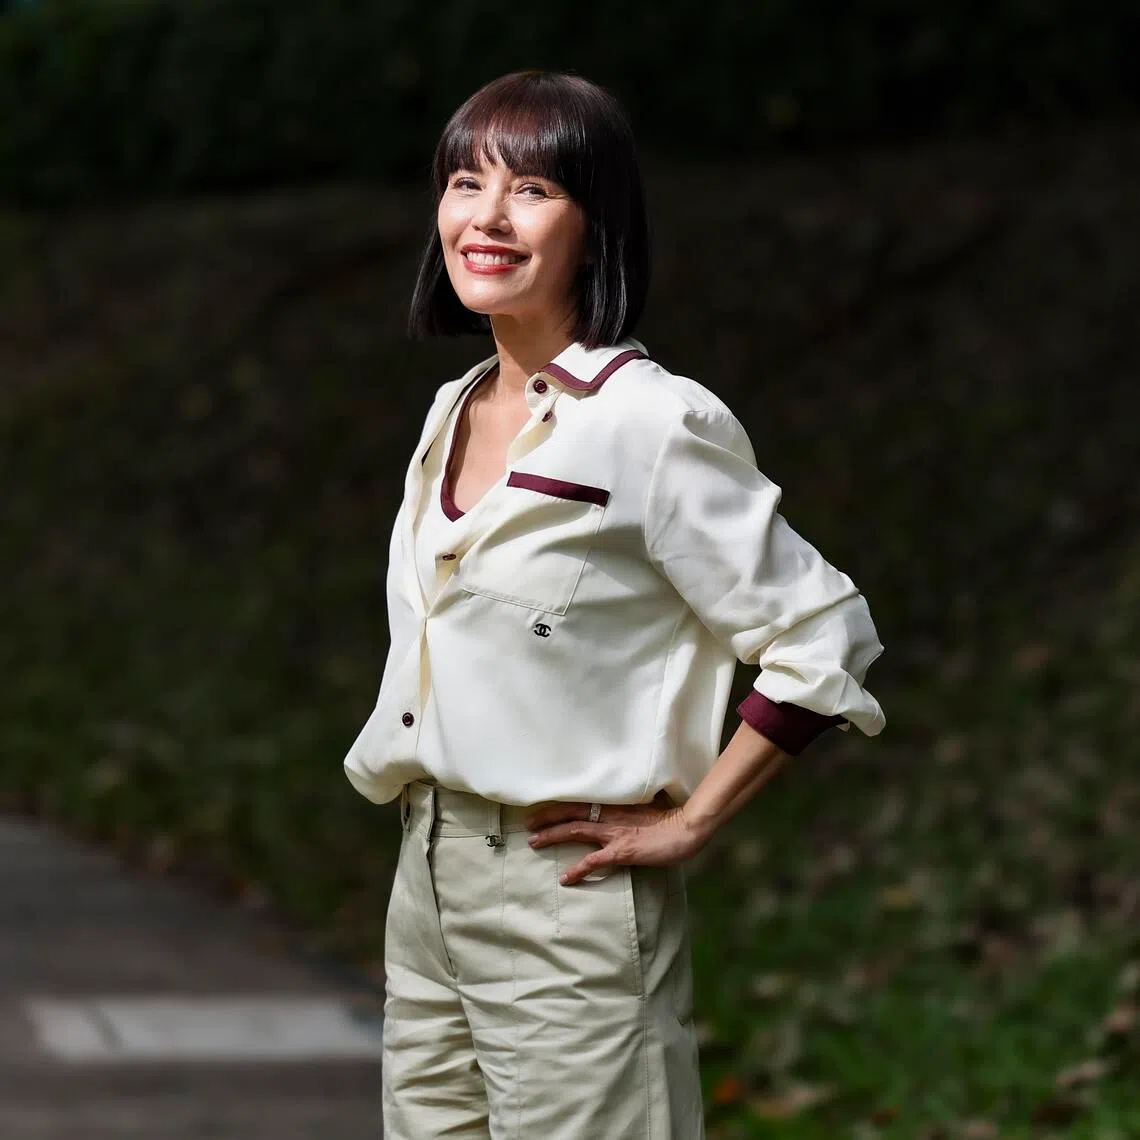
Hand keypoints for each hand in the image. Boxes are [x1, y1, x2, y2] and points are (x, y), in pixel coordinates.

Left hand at [524, 791, 707, 885]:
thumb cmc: (670, 817)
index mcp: (615, 804)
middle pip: (570, 813)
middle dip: (547, 817)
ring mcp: (613, 833)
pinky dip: (577, 869)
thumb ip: (630, 805)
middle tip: (528, 823)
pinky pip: (593, 861)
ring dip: (552, 835)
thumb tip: (624, 804)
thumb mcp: (646, 805)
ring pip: (574, 831)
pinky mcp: (621, 851)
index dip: (560, 804)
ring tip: (534, 842)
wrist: (685, 828)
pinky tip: (565, 878)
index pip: (581, 801)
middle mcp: (609, 815)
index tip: (544, 806)